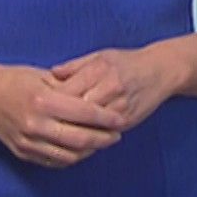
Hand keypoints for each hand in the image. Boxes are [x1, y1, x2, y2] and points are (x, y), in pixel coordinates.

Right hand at [0, 63, 122, 168]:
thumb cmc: (16, 80)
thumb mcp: (44, 77)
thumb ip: (72, 88)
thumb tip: (101, 97)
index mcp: (43, 101)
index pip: (85, 113)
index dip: (107, 118)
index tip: (121, 119)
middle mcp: (35, 124)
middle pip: (80, 139)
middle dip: (104, 138)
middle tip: (117, 134)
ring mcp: (28, 142)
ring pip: (69, 155)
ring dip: (90, 151)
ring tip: (102, 142)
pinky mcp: (23, 153)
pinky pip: (54, 161)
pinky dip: (72, 158)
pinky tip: (82, 150)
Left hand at [50, 46, 188, 131]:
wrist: (161, 70)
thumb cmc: (127, 61)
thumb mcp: (100, 56)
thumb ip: (74, 66)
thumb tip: (50, 75)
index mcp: (99, 70)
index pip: (66, 91)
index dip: (48, 101)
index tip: (35, 105)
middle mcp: (109, 88)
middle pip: (75, 111)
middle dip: (56, 119)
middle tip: (39, 125)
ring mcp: (119, 107)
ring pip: (88, 126)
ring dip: (70, 132)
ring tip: (51, 136)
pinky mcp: (126, 121)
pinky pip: (102, 134)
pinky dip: (87, 138)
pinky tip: (73, 141)